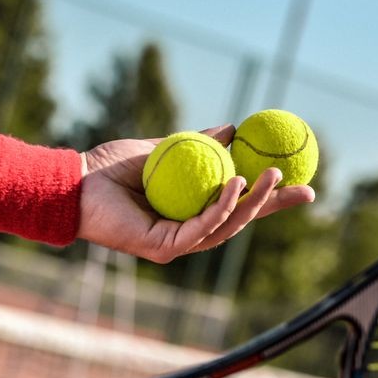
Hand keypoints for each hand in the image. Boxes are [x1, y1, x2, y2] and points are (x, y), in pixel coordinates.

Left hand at [78, 124, 315, 262]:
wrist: (74, 182)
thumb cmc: (110, 168)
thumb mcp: (163, 149)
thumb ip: (196, 144)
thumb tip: (233, 129)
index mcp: (190, 212)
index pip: (238, 205)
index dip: (271, 198)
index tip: (299, 179)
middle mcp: (188, 233)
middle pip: (242, 221)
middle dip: (274, 206)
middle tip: (303, 187)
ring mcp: (177, 244)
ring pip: (227, 226)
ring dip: (252, 202)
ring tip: (269, 175)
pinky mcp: (164, 248)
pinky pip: (202, 227)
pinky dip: (222, 206)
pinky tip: (236, 184)